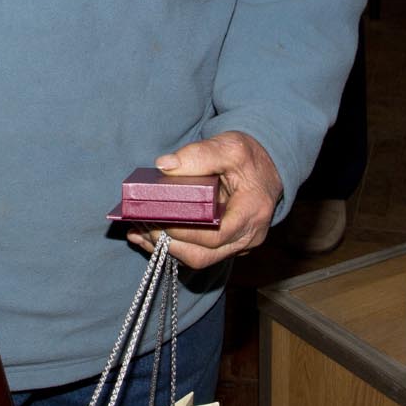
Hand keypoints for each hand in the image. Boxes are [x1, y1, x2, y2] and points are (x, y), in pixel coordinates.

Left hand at [127, 131, 283, 270]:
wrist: (267, 167)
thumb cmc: (250, 157)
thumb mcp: (230, 147)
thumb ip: (199, 154)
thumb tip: (165, 165)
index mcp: (252, 212)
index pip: (217, 236)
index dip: (186, 233)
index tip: (159, 219)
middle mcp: (248, 236)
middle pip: (204, 255)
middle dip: (170, 244)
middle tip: (143, 226)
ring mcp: (237, 245)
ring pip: (199, 259)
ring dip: (166, 248)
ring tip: (138, 232)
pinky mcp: (225, 246)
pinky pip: (198, 253)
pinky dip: (172, 246)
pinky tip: (147, 235)